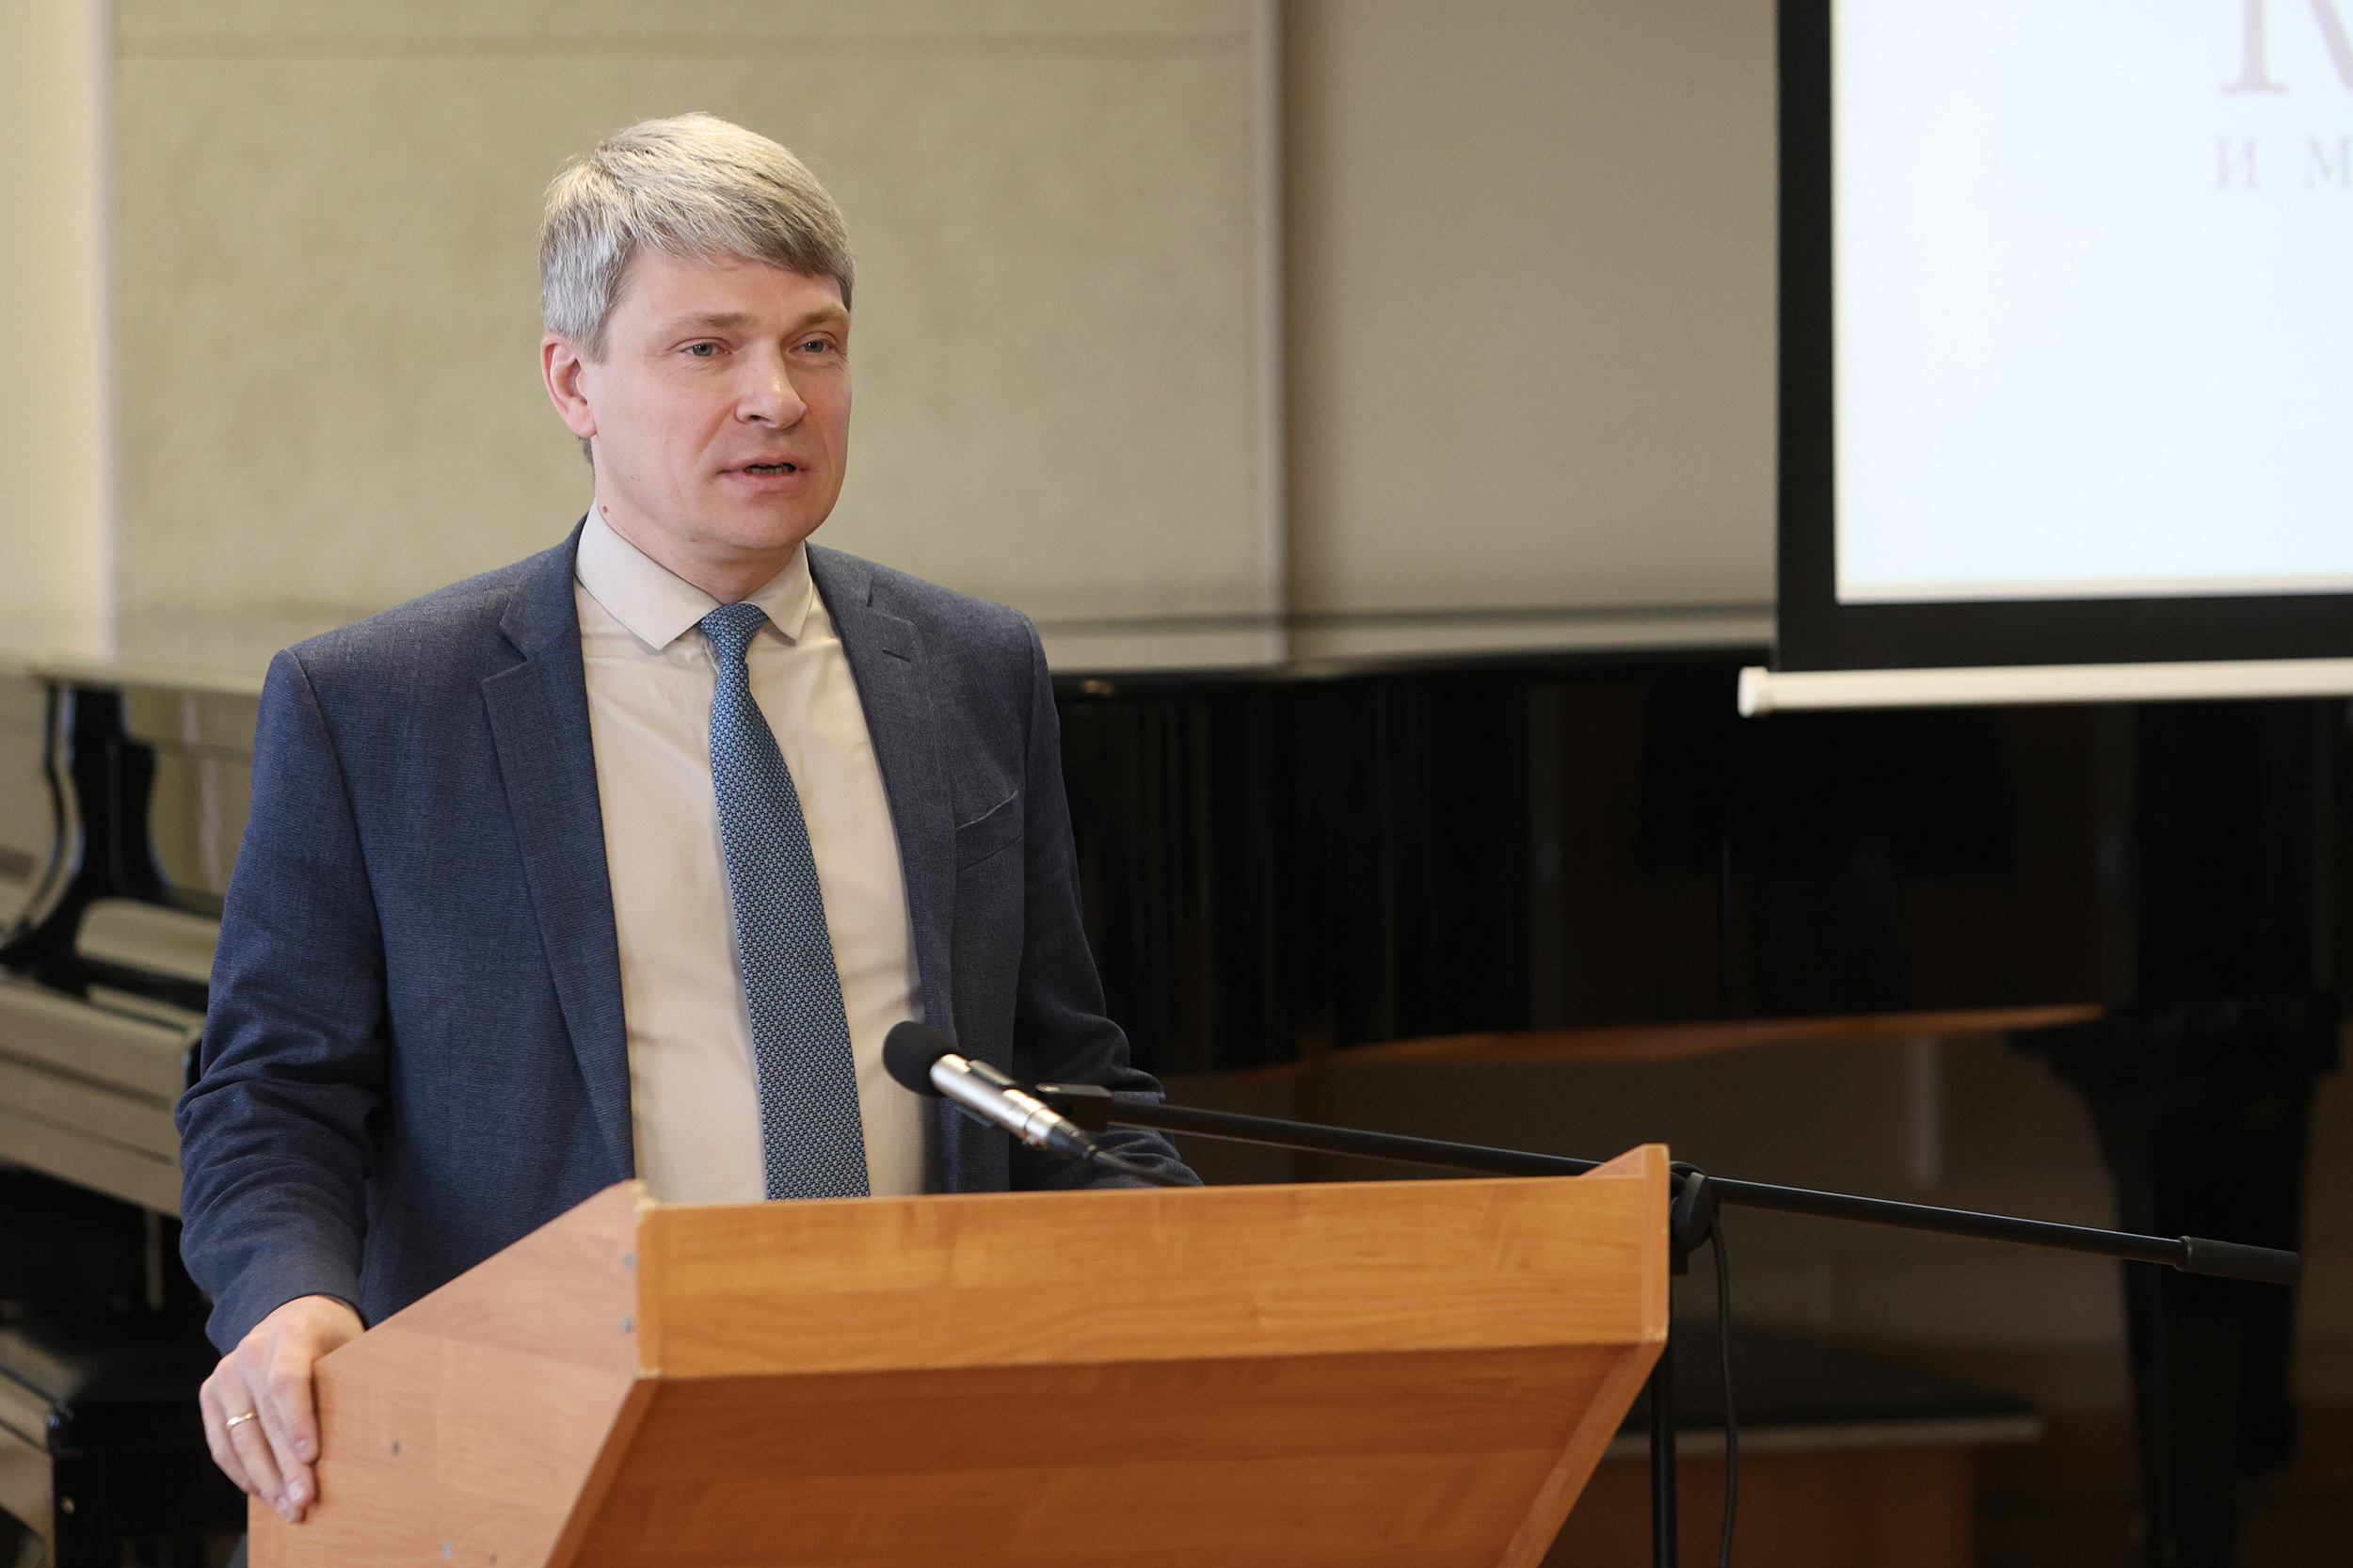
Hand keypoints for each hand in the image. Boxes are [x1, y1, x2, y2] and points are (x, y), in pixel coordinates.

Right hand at [199, 1294, 363, 1522]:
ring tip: (288, 1508)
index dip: (298, 1421)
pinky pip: (222, 1443)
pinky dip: (242, 1472)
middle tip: (304, 1501)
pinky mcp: (210, 1393)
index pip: (288, 1381)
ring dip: (264, 1479)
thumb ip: (353, 1381)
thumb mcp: (351, 1345)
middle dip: (285, 1466)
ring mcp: (226, 1372)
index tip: (311, 1456)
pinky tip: (264, 1492)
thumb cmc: (333, 1337)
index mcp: (290, 1332)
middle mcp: (250, 1351)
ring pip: (240, 1437)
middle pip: (265, 1418)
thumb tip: (375, 1435)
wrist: (294, 1312)